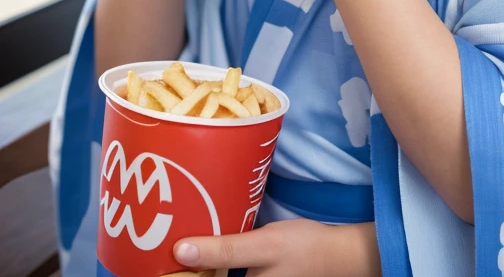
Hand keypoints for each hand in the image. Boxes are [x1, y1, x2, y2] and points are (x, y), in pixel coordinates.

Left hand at [172, 219, 380, 276]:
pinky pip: (220, 272)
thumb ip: (224, 249)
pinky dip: (207, 263)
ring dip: (194, 265)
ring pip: (209, 275)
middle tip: (155, 247)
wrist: (339, 254)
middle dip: (180, 269)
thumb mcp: (263, 246)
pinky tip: (197, 243)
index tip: (151, 263)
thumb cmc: (302, 250)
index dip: (173, 275)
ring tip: (168, 243)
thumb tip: (179, 250)